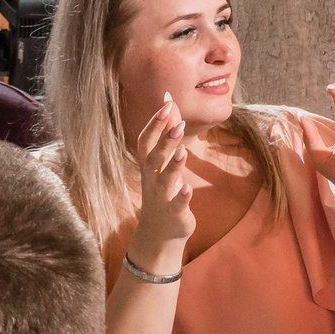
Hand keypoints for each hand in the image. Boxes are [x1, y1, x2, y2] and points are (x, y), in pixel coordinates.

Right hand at [131, 93, 196, 267]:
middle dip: (164, 141)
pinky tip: (188, 188)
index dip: (155, 123)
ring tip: (183, 151)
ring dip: (173, 165)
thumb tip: (169, 100)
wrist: (159, 233)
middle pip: (153, 157)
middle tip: (178, 124)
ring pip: (165, 179)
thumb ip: (166, 133)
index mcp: (148, 165)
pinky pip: (176, 204)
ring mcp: (161, 197)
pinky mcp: (173, 213)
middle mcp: (151, 179)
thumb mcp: (163, 162)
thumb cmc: (162, 190)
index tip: (167, 105)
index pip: (146, 140)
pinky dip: (181, 197)